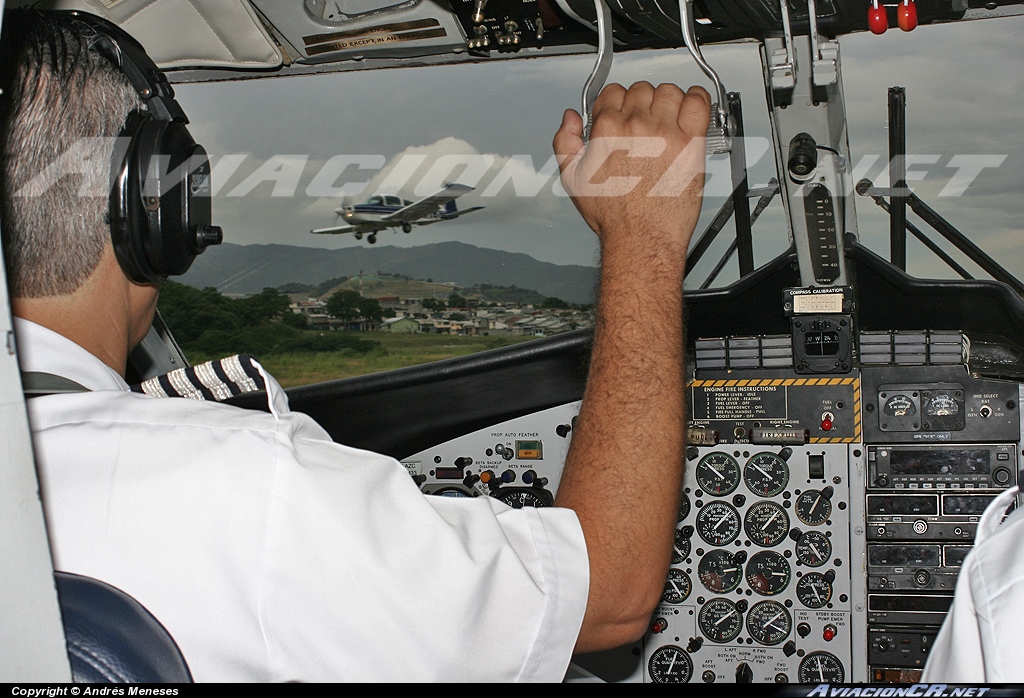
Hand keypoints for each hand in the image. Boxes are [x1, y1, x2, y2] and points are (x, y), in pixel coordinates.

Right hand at [553, 82, 710, 255]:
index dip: (617, 102)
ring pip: (669, 92)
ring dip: (667, 100)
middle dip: (641, 103)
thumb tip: (570, 119)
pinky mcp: (690, 142)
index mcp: (607, 129)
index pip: (613, 92)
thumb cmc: (614, 216)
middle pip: (641, 90)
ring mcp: (665, 132)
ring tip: (667, 117)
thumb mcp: (573, 179)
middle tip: (644, 121)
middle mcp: (636, 125)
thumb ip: (565, 142)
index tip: (622, 114)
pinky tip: (692, 106)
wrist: (641, 238)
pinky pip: (698, 103)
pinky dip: (698, 98)